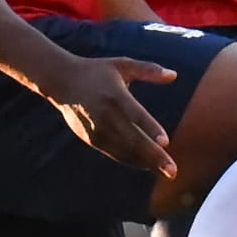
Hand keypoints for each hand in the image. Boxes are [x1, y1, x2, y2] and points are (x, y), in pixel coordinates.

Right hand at [38, 54, 178, 177]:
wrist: (62, 82)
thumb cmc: (98, 72)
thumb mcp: (122, 65)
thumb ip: (149, 70)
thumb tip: (174, 75)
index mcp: (116, 95)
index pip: (135, 114)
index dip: (150, 128)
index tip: (166, 142)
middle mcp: (106, 115)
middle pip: (133, 139)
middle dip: (154, 157)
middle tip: (173, 171)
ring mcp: (98, 130)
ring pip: (125, 151)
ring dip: (146, 163)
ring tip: (167, 171)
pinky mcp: (92, 139)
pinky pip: (115, 153)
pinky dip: (132, 160)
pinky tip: (148, 165)